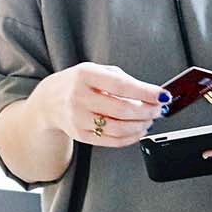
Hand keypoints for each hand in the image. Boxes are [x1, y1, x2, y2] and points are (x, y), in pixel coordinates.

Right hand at [33, 64, 166, 147]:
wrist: (48, 101)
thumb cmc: (77, 83)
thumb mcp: (96, 71)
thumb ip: (122, 80)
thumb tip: (150, 93)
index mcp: (85, 75)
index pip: (121, 86)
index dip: (146, 92)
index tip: (163, 95)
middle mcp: (79, 98)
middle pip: (122, 110)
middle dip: (147, 111)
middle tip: (159, 109)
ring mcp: (78, 119)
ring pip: (119, 129)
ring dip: (141, 126)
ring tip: (149, 119)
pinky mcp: (81, 135)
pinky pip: (112, 141)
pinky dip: (131, 137)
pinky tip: (138, 130)